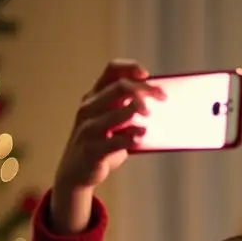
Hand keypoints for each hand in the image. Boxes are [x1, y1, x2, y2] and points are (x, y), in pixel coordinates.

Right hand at [50, 60, 164, 233]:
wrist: (77, 173)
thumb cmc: (102, 145)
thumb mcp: (115, 124)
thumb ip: (130, 111)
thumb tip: (161, 103)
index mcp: (95, 97)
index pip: (112, 71)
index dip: (130, 67)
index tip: (148, 74)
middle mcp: (90, 108)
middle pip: (120, 87)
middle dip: (145, 90)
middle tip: (163, 99)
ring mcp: (89, 128)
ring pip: (117, 112)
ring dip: (137, 111)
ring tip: (150, 118)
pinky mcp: (93, 149)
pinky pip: (116, 141)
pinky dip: (131, 137)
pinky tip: (140, 137)